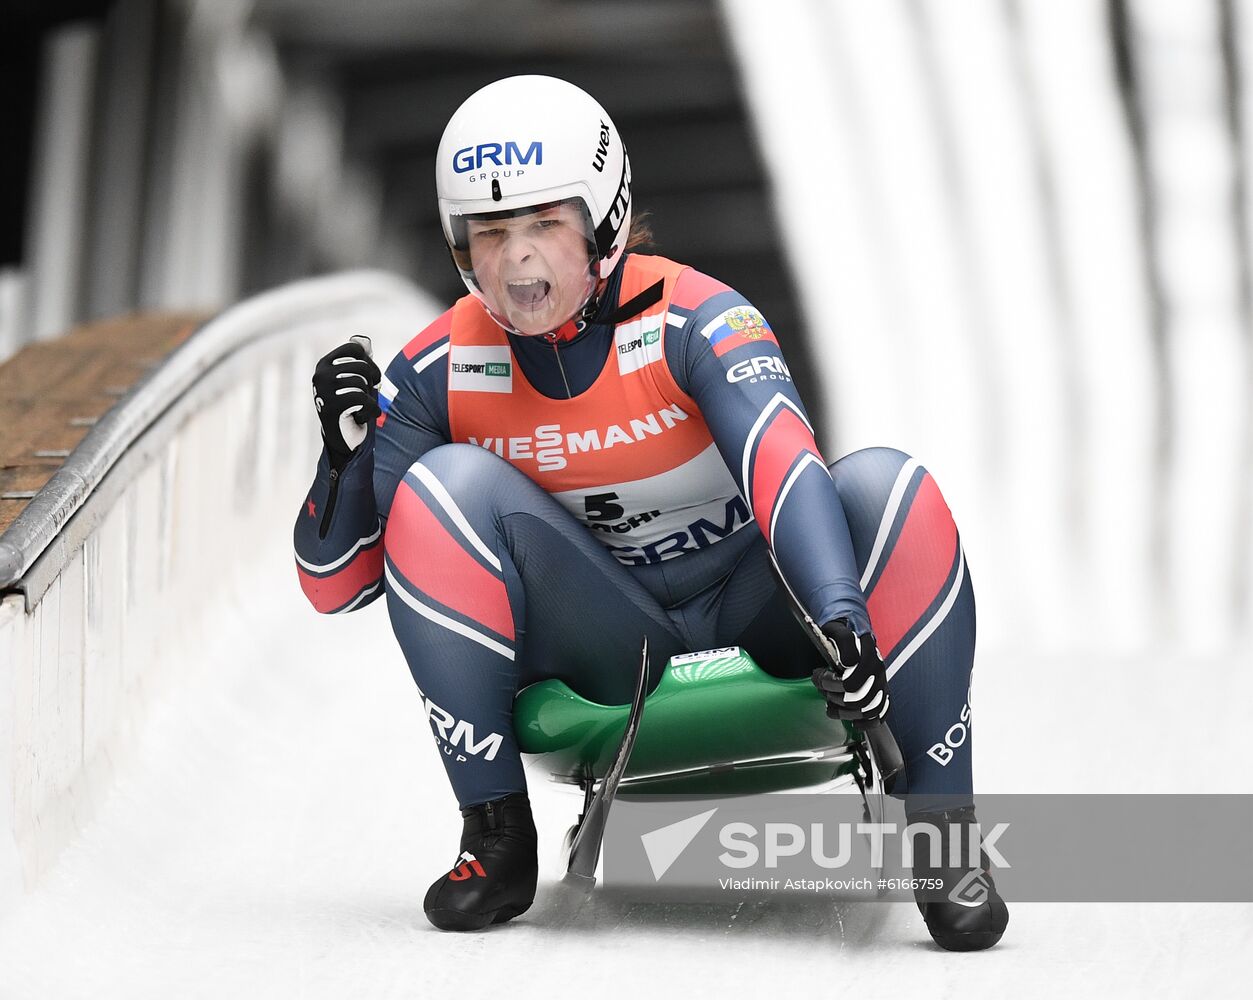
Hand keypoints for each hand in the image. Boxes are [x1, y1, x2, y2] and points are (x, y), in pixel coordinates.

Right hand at [312, 340, 381, 469]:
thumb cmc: (351, 407)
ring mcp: (324, 390)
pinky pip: (362, 399)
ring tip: (361, 408)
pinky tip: (365, 416)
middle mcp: (321, 374)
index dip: (369, 362)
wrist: (342, 438)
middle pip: (362, 366)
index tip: (371, 377)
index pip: (354, 349)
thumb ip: (358, 363)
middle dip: (372, 382)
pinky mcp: (331, 407)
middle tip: (369, 395)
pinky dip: (371, 410)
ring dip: (369, 399)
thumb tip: (365, 343)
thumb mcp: (353, 382)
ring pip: (362, 383)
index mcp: (325, 365)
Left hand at [811, 618, 889, 721]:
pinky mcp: (882, 693)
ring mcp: (881, 682)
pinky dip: (867, 723)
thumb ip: (844, 641)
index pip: (849, 681)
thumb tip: (848, 662)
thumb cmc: (842, 631)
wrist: (854, 630)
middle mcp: (878, 669)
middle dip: (834, 697)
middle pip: (857, 698)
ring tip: (831, 707)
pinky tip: (855, 724)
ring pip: (868, 709)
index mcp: (868, 654)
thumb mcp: (837, 629)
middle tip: (823, 690)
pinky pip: (881, 714)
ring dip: (845, 713)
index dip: (828, 682)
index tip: (818, 675)